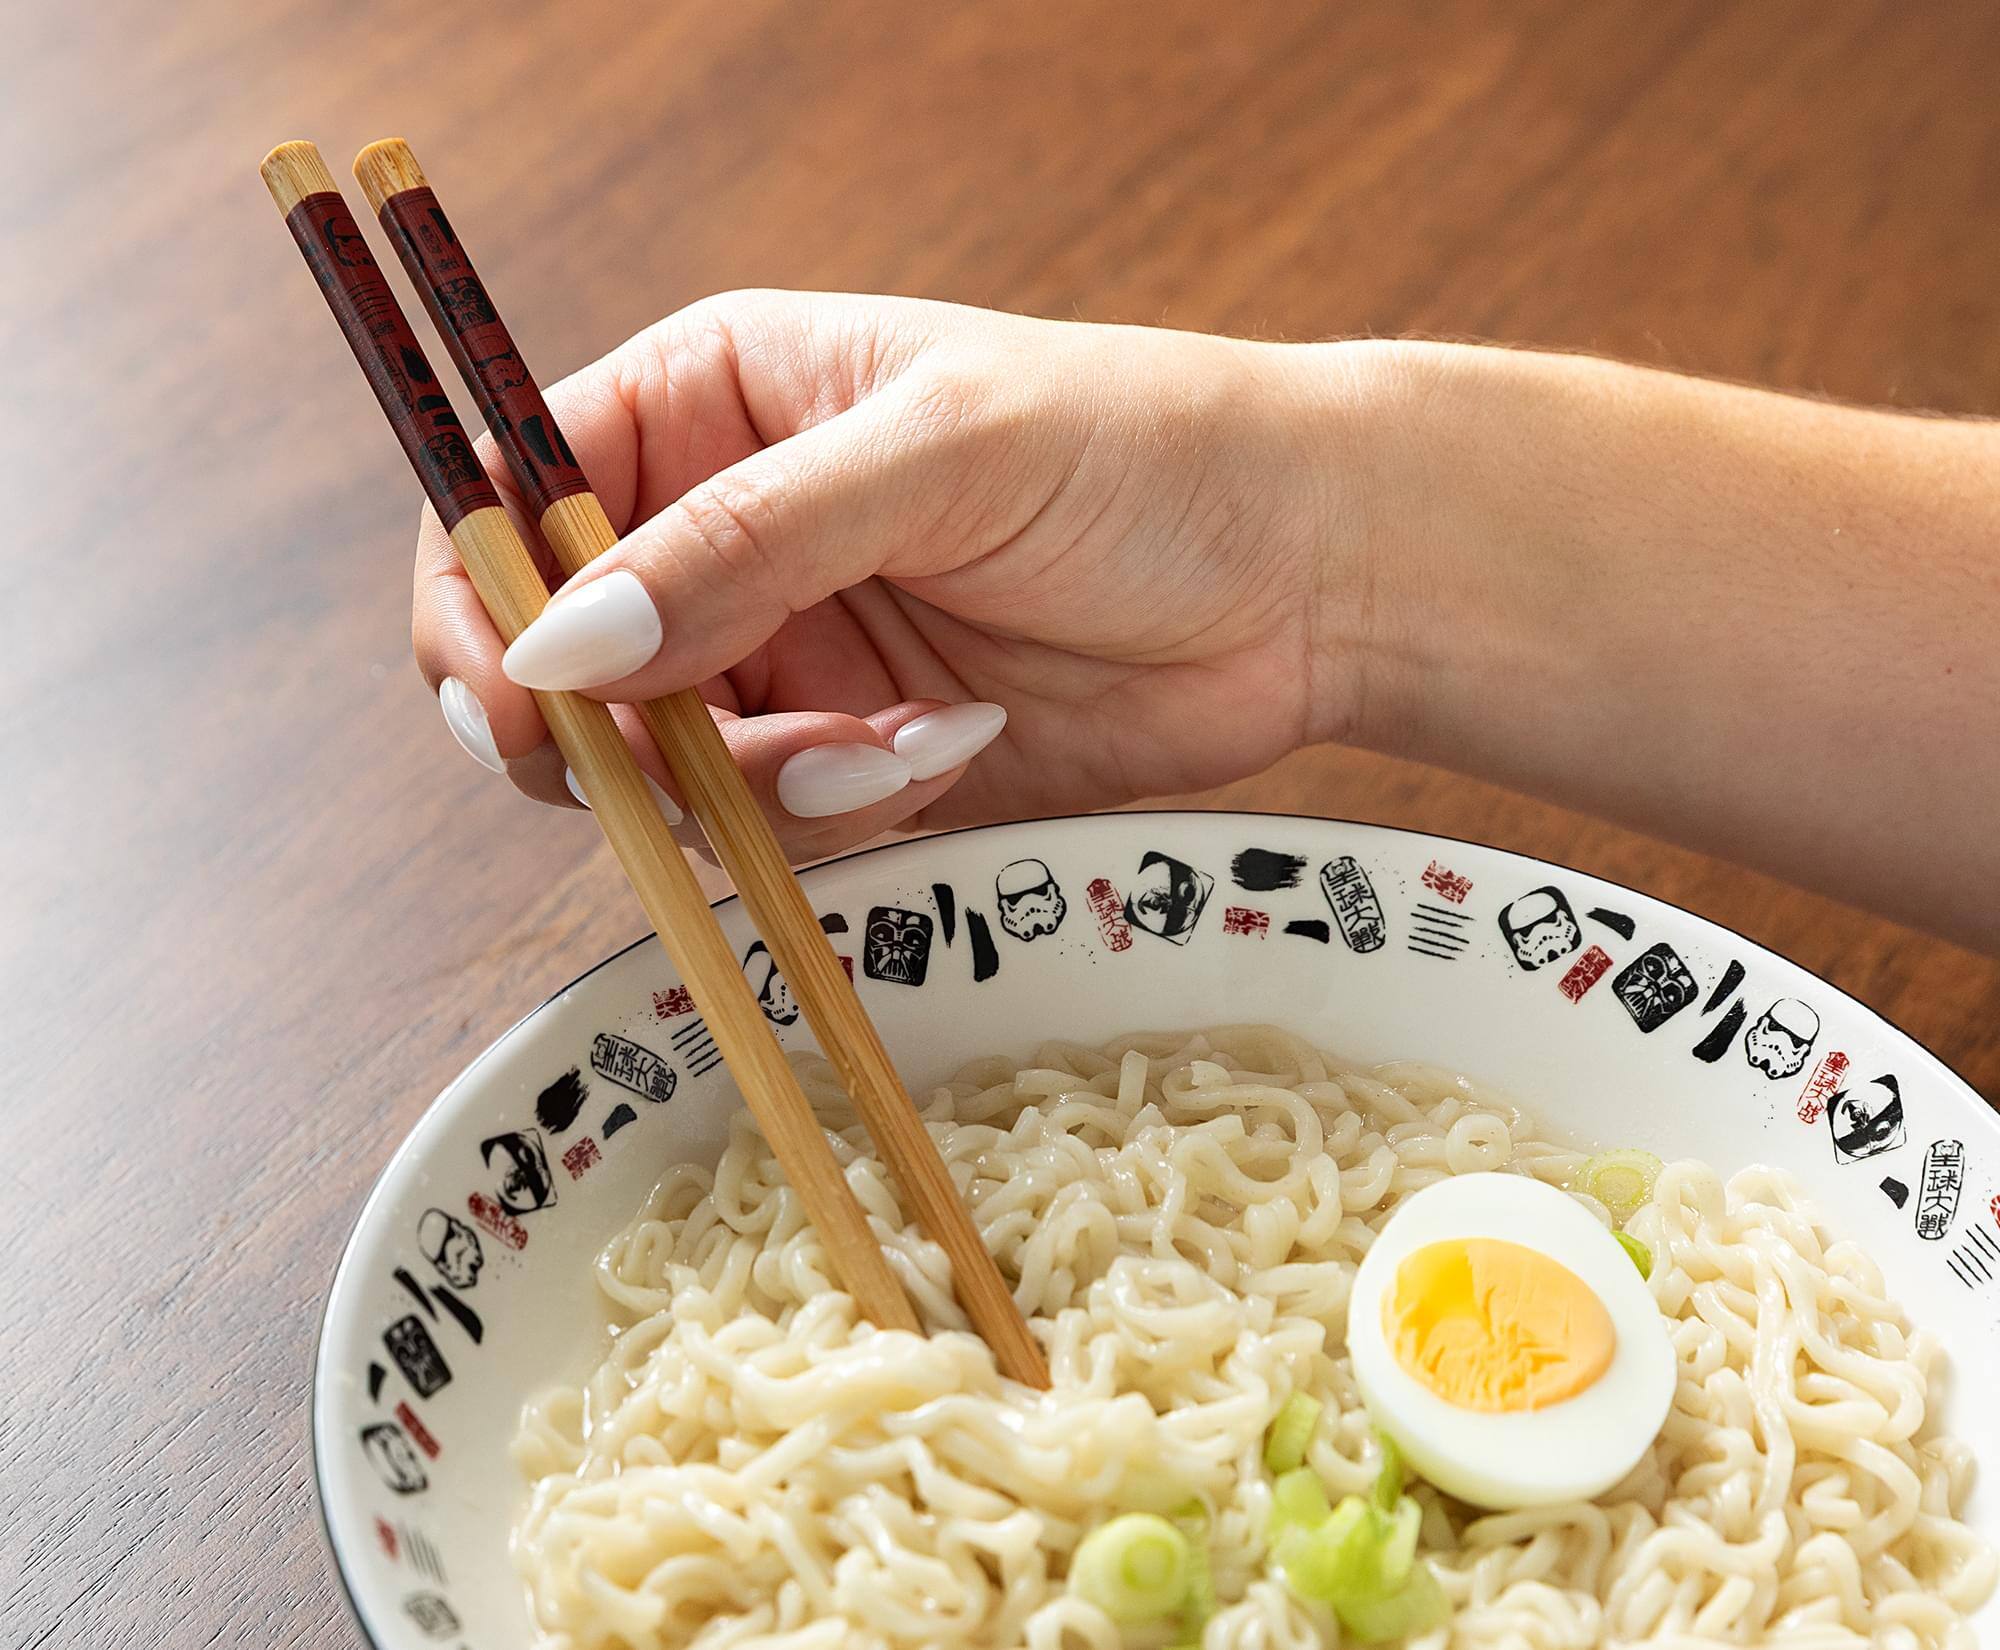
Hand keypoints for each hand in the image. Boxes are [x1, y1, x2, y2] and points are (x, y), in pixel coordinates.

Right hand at [414, 291, 1367, 860]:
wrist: (1305, 577)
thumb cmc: (1138, 453)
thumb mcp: (936, 455)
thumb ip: (744, 542)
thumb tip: (560, 643)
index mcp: (714, 403)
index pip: (513, 493)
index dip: (481, 596)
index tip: (513, 694)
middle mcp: (726, 530)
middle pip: (560, 654)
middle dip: (616, 728)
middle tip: (699, 756)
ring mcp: (786, 650)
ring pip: (663, 762)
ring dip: (763, 778)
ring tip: (906, 737)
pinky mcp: (853, 753)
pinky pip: (773, 821)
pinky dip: (848, 807)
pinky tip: (956, 745)